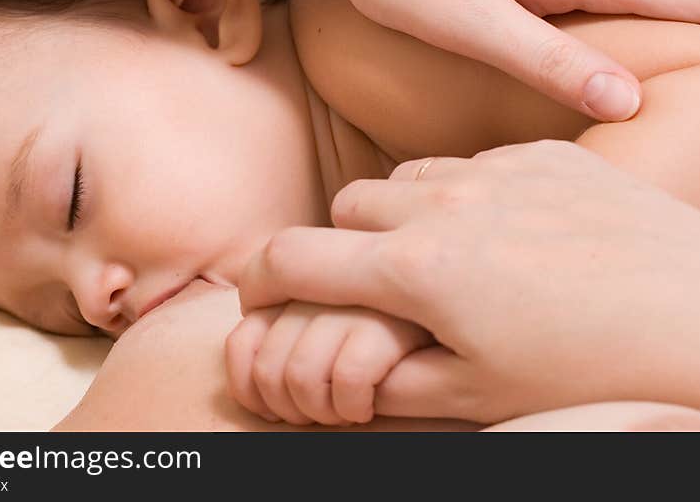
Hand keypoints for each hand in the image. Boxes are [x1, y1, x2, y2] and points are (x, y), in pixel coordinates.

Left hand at [226, 302, 431, 424]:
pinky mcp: (395, 320)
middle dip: (287, 408)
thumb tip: (251, 375)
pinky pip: (348, 377)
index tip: (276, 407)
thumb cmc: (388, 344)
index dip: (249, 388)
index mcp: (304, 287)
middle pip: (268, 367)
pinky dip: (354, 404)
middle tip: (319, 413)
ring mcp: (358, 299)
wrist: (456, 334)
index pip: (242, 342)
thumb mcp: (328, 337)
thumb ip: (289, 337)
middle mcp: (324, 286)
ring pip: (299, 374)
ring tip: (346, 410)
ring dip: (321, 410)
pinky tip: (371, 404)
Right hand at [239, 141, 699, 426]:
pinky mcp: (546, 154)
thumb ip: (390, 378)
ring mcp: (498, 171)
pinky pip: (473, 163)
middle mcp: (447, 205)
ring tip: (441, 252)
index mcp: (416, 269)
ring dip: (402, 212)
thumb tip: (346, 364)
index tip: (254, 287)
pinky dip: (465, 194)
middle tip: (373, 279)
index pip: (295, 258)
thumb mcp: (476, 395)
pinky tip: (507, 231)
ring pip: (408, 178)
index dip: (258, 276)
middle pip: (348, 205)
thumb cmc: (591, 370)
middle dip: (343, 242)